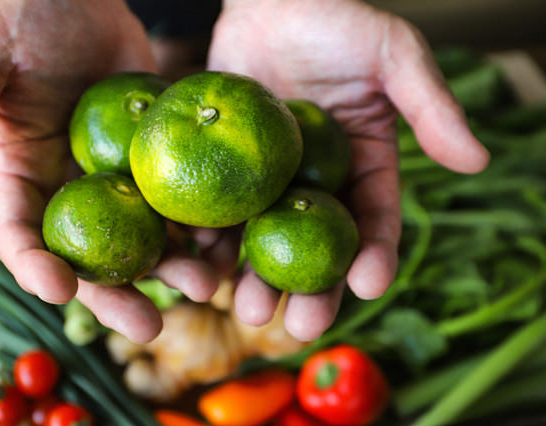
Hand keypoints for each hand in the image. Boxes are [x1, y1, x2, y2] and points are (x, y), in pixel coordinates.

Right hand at [0, 0, 219, 342]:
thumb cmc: (27, 16)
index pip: (23, 235)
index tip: (58, 289)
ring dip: (175, 268)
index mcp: (24, 176)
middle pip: (94, 256)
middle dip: (118, 296)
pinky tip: (228, 242)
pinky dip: (203, 224)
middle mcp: (74, 189)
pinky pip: (182, 199)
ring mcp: (121, 180)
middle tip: (151, 328)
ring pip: (146, 238)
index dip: (36, 267)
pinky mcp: (161, 161)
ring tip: (208, 287)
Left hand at [208, 0, 489, 339]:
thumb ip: (430, 105)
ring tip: (248, 309)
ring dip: (256, 280)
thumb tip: (477, 160)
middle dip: (312, 291)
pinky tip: (204, 267)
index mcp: (361, 166)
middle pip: (316, 248)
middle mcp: (316, 185)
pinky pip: (218, 214)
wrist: (267, 1)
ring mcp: (267, 183)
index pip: (374, 220)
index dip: (376, 255)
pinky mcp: (224, 172)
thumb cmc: (333, 20)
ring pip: (264, 242)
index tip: (370, 285)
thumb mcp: (392, 55)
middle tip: (301, 326)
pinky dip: (212, 242)